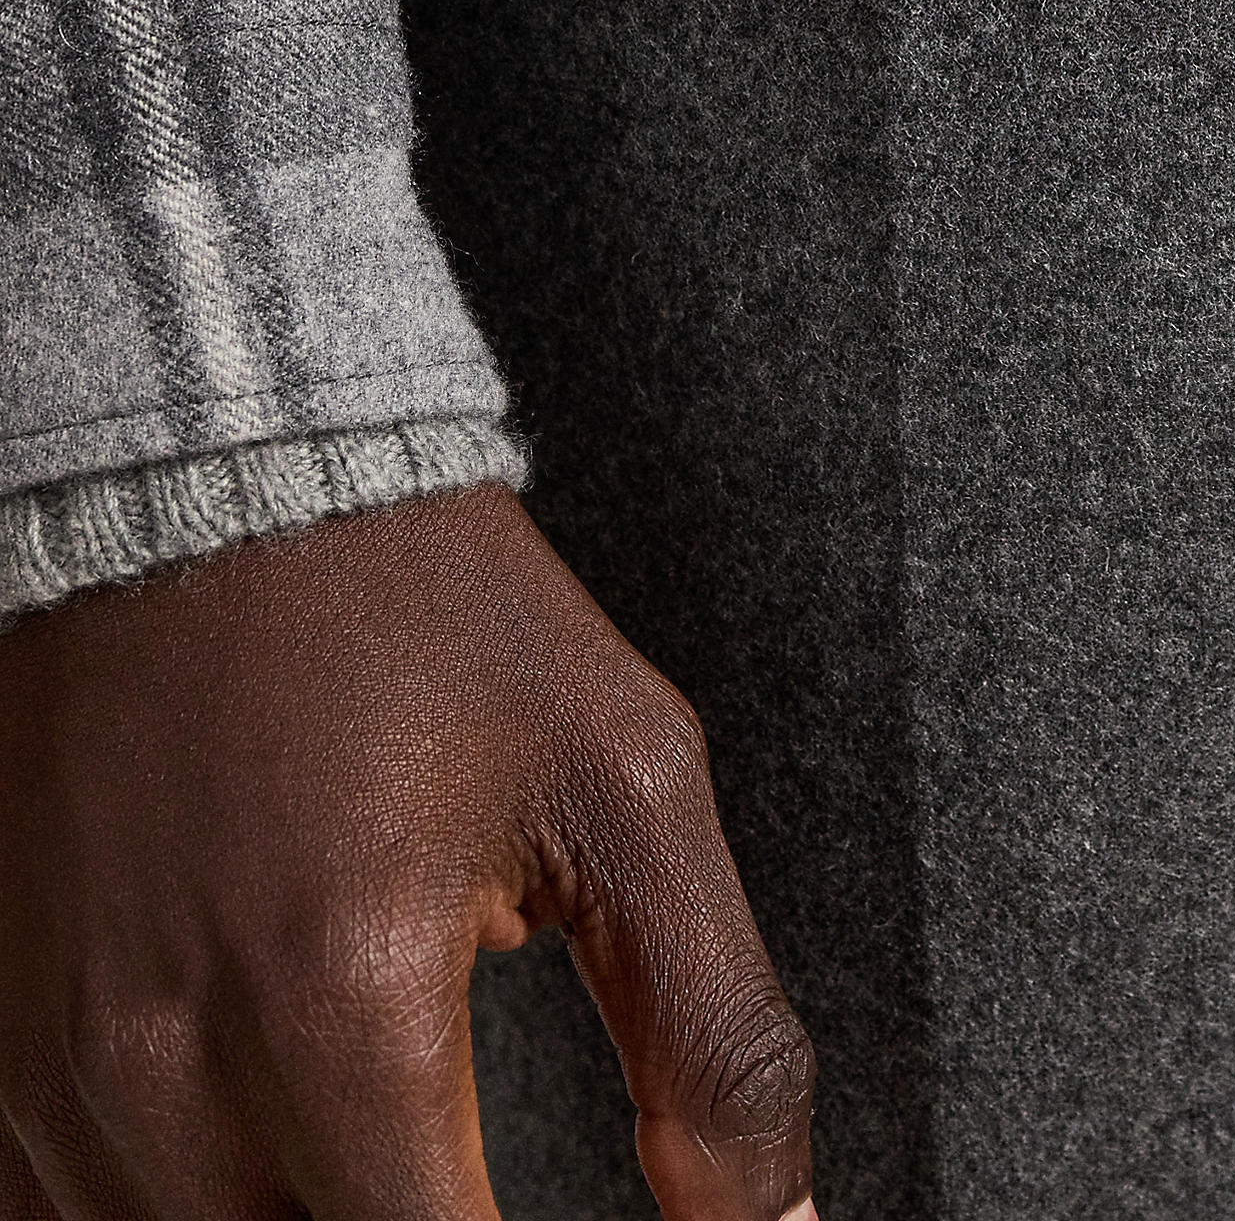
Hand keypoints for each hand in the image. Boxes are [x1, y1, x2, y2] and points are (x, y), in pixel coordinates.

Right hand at [0, 481, 813, 1220]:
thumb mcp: (627, 782)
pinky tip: (279, 1145)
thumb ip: (715, 1029)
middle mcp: (169, 1075)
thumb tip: (774, 1219)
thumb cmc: (425, 608)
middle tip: (482, 1166)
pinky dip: (194, 1203)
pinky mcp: (2, 1063)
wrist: (217, 471)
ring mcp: (57, 1084)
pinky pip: (79, 1219)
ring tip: (396, 1140)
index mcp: (341, 1008)